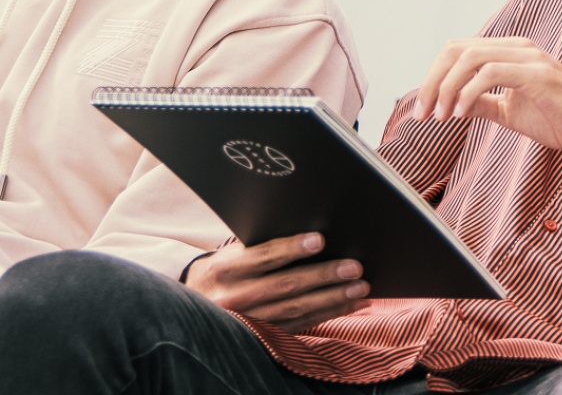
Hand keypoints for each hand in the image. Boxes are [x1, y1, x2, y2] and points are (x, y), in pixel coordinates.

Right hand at [182, 232, 368, 331]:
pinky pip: (299, 326)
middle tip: (355, 267)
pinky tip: (351, 304)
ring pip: (295, 310)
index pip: (262, 257)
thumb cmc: (225, 270)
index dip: (291, 249)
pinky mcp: (261, 336)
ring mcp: (247, 321)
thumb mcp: (232, 254)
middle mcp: (234, 298)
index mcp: (225, 270)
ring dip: (332, 298)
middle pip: (284, 286)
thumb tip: (310, 229)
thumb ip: (262, 244)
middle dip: (323, 276)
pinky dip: (328, 314)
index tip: (320, 240)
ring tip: (361, 287)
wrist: (195, 306)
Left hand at [414, 37, 561, 200]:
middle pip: (456, 49)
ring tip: (441, 116)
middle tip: (424, 113)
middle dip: (432, 81)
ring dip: (445, 88)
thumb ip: (482, 103)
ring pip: (469, 57)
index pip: (458, 51)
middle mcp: (519, 49)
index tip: (423, 110)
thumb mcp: (511, 112)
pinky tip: (461, 113)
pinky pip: (490, 73)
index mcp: (512, 54)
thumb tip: (451, 103)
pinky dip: (467, 93)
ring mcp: (529, 58)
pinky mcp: (537, 74)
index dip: (433, 78)